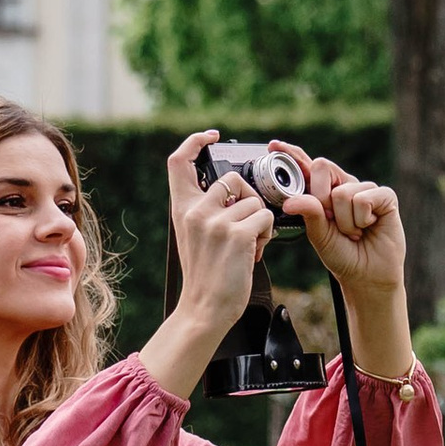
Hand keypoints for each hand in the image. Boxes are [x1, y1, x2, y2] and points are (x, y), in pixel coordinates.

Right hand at [162, 128, 272, 336]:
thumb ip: (204, 209)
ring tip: (248, 244)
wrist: (205, 309)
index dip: (195, 141)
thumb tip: (231, 188)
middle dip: (247, 197)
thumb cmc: (205, 274)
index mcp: (182, 210)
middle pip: (231, 178)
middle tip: (246, 223)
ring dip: (259, 221)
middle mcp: (196, 211)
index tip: (211, 136)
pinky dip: (266, 233)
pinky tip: (255, 252)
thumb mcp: (192, 235)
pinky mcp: (239, 233)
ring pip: (254, 201)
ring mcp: (217, 221)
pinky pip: (265, 217)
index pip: (178, 161)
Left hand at [273, 147, 413, 381]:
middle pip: (323, 168)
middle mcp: (345, 185)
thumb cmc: (343, 254)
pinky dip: (361, 220)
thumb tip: (291, 200)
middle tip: (333, 222)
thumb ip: (309, 213)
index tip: (274, 145)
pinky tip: (368, 227)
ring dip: (345, 222)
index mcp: (325, 192)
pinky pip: (363, 199)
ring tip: (354, 232)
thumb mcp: (319, 235)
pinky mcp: (385, 196)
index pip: (308, 167)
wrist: (367, 276)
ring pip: (342, 192)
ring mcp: (365, 188)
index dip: (293, 154)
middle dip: (321, 199)